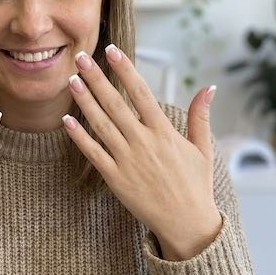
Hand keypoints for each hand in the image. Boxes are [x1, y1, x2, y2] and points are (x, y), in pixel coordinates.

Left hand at [62, 45, 221, 260]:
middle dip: (97, 78)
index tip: (112, 50)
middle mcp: (144, 143)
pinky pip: (93, 154)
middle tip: (80, 57)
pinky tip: (67, 120)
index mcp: (164, 132)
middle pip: (115, 104)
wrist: (186, 224)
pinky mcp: (115, 178)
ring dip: (85, 101)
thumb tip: (208, 87)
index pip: (141, 93)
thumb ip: (200, 116)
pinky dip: (80, 137)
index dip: (125, 70)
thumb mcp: (203, 148)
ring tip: (71, 80)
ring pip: (101, 125)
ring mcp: (128, 160)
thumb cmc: (196, 185)